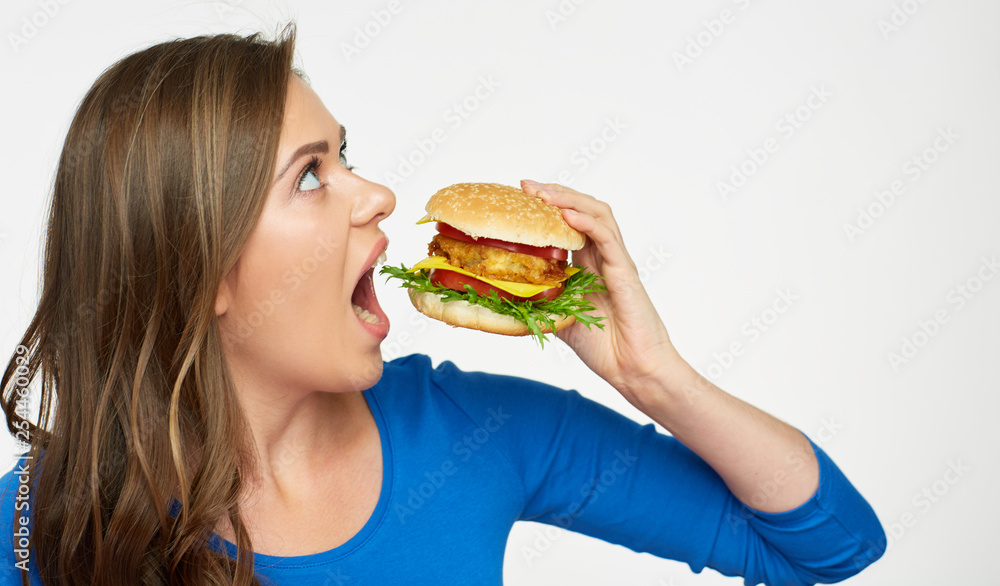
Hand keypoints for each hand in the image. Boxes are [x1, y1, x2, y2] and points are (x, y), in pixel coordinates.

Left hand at [520, 180, 680, 405]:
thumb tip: (503, 302)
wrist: (632, 369)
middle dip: (554, 193)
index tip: (520, 195)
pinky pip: (607, 238)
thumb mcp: (558, 320)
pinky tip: (567, 215)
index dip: (547, 206)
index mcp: (588, 265)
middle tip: (526, 186)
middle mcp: (603, 257)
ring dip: (568, 199)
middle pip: (582, 209)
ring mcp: (616, 262)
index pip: (568, 223)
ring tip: (543, 193)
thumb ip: (538, 306)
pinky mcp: (625, 272)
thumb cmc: (603, 348)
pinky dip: (587, 222)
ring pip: (597, 215)